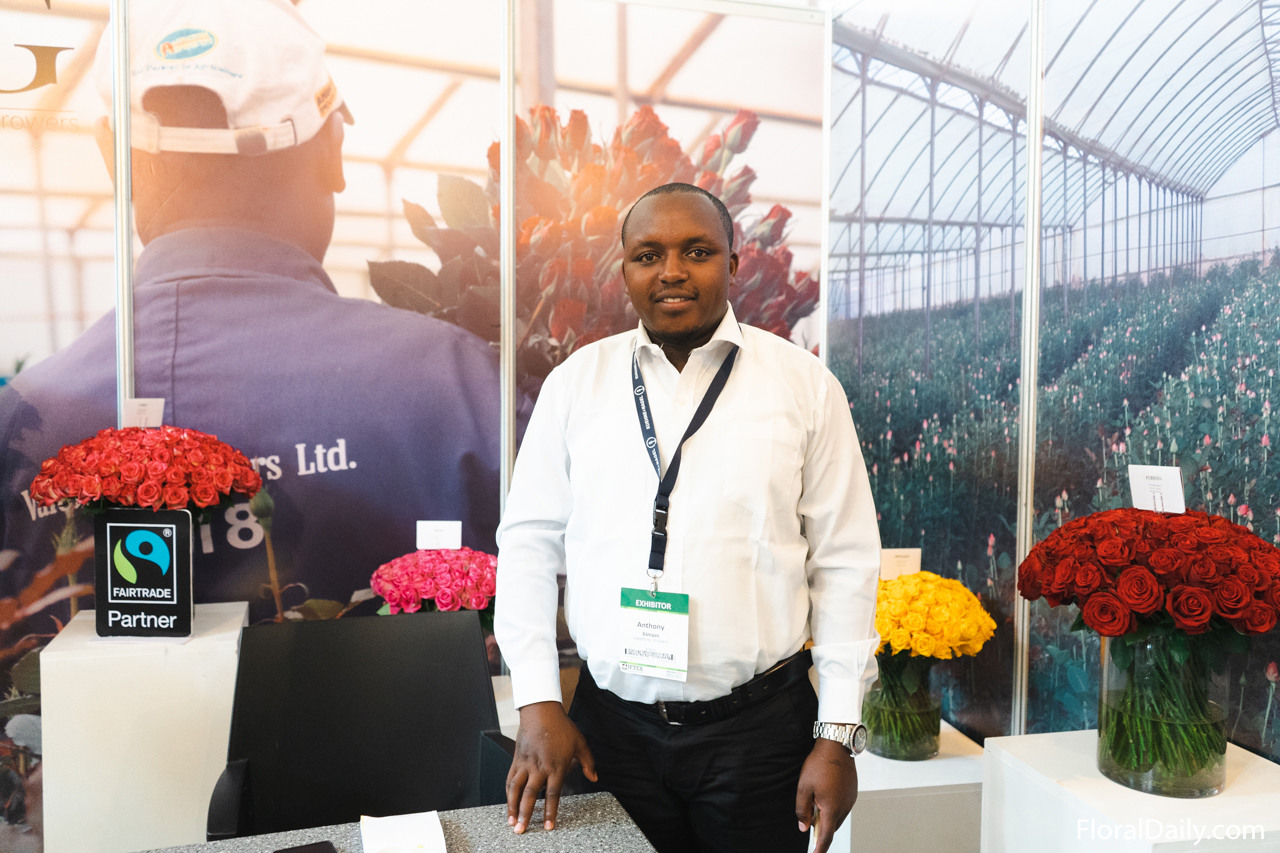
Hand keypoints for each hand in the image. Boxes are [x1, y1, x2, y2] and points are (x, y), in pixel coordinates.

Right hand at [506, 701, 597, 833]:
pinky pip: (510, 779)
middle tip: (522, 830)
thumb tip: (594, 777)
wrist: (541, 711)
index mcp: (556, 766)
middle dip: (526, 814)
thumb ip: (588, 762)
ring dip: (512, 807)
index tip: (549, 826)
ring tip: (512, 823)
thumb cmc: (561, 727)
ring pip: (516, 789)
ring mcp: (526, 764)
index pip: (553, 794)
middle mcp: (539, 767)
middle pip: (530, 795)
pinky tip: (508, 804)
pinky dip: (508, 794)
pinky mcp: (516, 760)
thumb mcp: (580, 743)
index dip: (550, 811)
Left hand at [795, 737, 857, 852]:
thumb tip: (804, 827)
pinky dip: (834, 809)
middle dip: (821, 831)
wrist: (836, 746)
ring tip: (816, 808)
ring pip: (838, 817)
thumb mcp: (803, 788)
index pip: (826, 836)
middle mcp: (844, 807)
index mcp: (832, 808)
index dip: (820, 848)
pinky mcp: (853, 792)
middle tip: (809, 826)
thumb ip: (802, 810)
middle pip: (832, 827)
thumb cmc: (819, 765)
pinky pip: (843, 807)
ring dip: (828, 818)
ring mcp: (850, 800)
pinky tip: (825, 798)